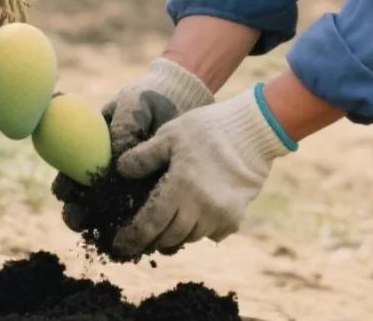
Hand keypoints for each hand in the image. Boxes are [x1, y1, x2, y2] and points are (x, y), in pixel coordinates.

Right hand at [51, 57, 212, 230]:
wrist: (181, 96)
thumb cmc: (148, 96)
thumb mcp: (133, 104)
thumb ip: (124, 128)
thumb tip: (118, 162)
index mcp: (91, 151)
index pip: (70, 174)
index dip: (65, 186)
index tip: (66, 193)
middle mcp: (105, 173)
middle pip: (85, 202)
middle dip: (78, 216)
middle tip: (82, 221)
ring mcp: (128, 187)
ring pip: (111, 216)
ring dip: (106, 229)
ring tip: (109, 235)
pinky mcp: (152, 195)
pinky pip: (143, 216)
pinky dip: (142, 228)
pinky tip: (144, 235)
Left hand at [110, 85, 293, 258]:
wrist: (253, 130)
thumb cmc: (209, 128)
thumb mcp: (172, 133)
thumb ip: (145, 155)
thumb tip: (120, 171)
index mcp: (180, 186)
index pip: (150, 223)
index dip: (132, 237)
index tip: (119, 245)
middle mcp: (200, 207)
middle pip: (169, 237)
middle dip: (152, 239)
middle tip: (140, 238)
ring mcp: (219, 215)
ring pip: (190, 237)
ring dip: (176, 234)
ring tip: (166, 226)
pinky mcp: (235, 217)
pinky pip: (212, 234)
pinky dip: (201, 230)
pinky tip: (196, 215)